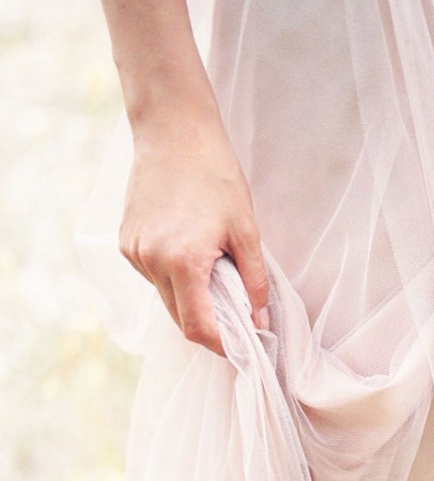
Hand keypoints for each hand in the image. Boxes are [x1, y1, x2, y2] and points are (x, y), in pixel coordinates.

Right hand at [119, 99, 267, 355]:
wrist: (173, 131)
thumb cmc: (215, 174)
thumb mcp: (246, 229)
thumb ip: (255, 280)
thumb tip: (259, 318)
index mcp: (183, 262)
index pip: (198, 328)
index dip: (222, 346)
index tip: (244, 348)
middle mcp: (151, 262)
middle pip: (180, 318)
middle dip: (210, 325)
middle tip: (238, 320)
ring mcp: (134, 253)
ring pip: (166, 298)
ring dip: (191, 300)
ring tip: (216, 277)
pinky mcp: (126, 243)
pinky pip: (153, 276)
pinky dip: (174, 278)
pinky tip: (190, 253)